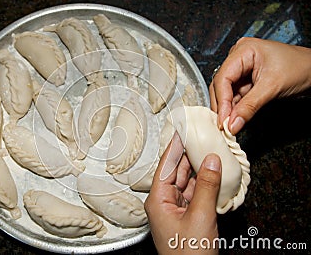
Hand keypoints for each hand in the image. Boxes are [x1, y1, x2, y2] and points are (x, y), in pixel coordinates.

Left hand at [144, 132, 221, 254]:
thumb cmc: (188, 253)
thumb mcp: (200, 216)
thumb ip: (207, 186)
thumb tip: (211, 161)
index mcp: (158, 200)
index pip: (166, 165)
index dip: (175, 146)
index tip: (181, 130)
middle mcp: (164, 202)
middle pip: (176, 171)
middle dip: (190, 155)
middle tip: (201, 137)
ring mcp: (176, 209)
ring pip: (187, 182)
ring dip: (199, 168)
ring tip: (210, 151)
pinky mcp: (188, 216)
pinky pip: (195, 193)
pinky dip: (204, 183)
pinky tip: (213, 173)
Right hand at [209, 37, 310, 134]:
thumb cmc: (301, 67)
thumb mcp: (272, 87)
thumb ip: (249, 106)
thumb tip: (232, 124)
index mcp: (243, 50)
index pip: (223, 77)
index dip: (221, 100)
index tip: (221, 119)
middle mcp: (239, 58)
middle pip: (221, 85)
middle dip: (222, 106)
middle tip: (223, 125)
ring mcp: (243, 70)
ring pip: (227, 93)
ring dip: (228, 109)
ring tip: (229, 124)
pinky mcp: (247, 81)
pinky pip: (235, 96)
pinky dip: (235, 109)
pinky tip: (235, 119)